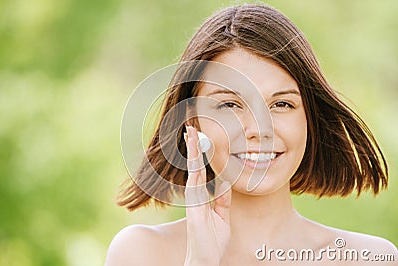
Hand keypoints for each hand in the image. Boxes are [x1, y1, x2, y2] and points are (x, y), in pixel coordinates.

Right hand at [184, 126, 231, 265]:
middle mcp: (195, 196)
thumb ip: (222, 199)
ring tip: (190, 134)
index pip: (200, 170)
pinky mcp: (194, 209)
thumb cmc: (213, 240)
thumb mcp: (223, 216)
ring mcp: (193, 201)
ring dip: (191, 152)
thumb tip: (225, 182)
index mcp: (202, 197)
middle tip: (190, 127)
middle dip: (192, 146)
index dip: (199, 154)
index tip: (199, 137)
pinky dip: (194, 170)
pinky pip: (195, 186)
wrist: (207, 260)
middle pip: (194, 165)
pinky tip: (193, 156)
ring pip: (192, 170)